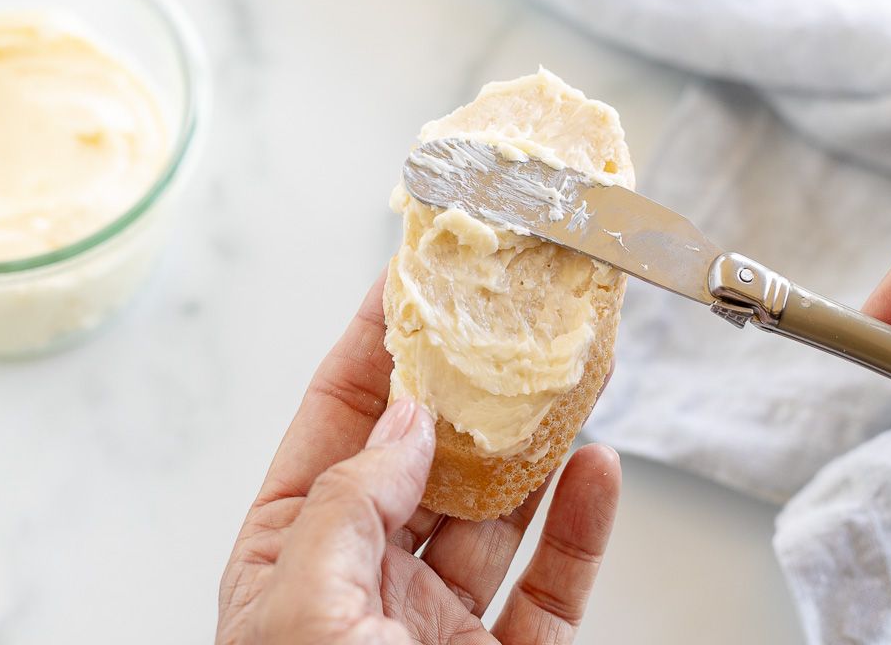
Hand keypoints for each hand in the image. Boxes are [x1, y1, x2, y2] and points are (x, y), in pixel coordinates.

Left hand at [218, 275, 620, 643]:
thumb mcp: (305, 608)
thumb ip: (349, 504)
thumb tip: (407, 424)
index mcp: (292, 559)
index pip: (334, 424)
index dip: (371, 348)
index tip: (406, 281)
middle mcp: (367, 581)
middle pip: (424, 458)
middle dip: (464, 387)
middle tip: (501, 317)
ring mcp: (438, 623)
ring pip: (496, 515)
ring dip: (533, 445)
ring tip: (562, 375)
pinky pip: (553, 586)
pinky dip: (581, 528)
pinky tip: (597, 470)